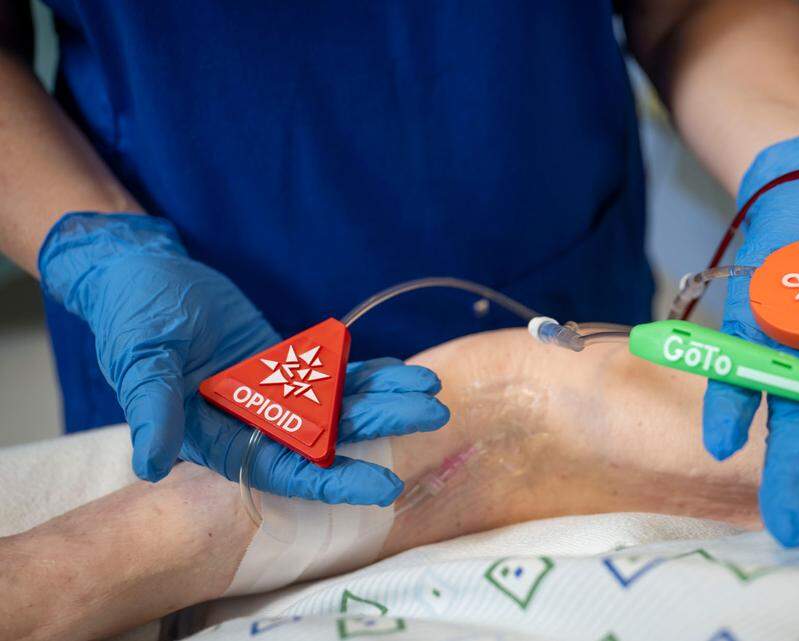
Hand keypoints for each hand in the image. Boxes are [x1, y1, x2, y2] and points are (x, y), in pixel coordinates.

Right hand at [39, 213, 448, 503]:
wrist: (140, 272)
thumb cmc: (131, 316)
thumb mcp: (140, 359)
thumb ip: (152, 409)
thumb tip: (150, 464)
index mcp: (215, 438)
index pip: (284, 471)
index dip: (333, 480)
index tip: (384, 485)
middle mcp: (249, 424)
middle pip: (327, 437)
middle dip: (380, 427)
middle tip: (434, 415)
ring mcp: (271, 394)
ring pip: (338, 403)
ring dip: (384, 398)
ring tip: (431, 388)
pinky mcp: (282, 364)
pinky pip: (331, 374)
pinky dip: (366, 373)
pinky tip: (401, 371)